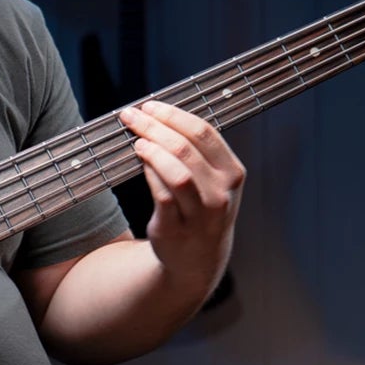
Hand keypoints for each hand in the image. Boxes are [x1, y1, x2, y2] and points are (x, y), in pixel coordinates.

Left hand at [118, 101, 244, 294]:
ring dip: (153, 150)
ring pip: (177, 173)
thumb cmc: (201, 209)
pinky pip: (162, 196)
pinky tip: (140, 162)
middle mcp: (221, 194)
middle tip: (133, 116)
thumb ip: (196, 151)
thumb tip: (159, 114)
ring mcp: (201, 215)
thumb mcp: (213, 181)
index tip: (150, 105)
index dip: (174, 115)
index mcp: (232, 173)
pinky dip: (150, 174)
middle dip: (155, 126)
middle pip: (187, 148)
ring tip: (137, 140)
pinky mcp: (176, 229)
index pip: (205, 133)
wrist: (197, 259)